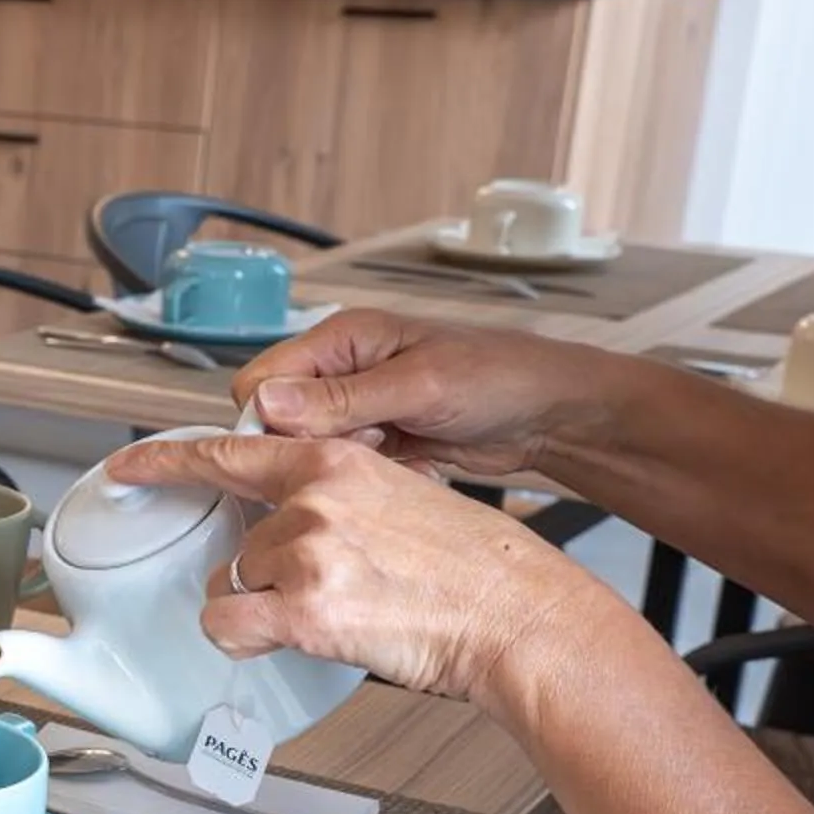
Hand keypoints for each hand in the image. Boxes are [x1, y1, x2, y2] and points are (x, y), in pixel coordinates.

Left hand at [104, 434, 613, 703]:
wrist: (518, 614)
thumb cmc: (472, 567)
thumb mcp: (400, 495)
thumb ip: (333, 495)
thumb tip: (283, 517)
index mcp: (335, 461)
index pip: (228, 452)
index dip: (165, 461)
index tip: (126, 464)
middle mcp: (313, 498)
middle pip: (239, 543)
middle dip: (271, 573)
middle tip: (339, 587)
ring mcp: (306, 552)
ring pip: (232, 586)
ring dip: (270, 607)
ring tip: (342, 609)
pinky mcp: (304, 609)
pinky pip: (228, 624)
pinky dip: (248, 638)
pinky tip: (299, 635)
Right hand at [226, 312, 632, 477]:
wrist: (553, 414)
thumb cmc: (502, 378)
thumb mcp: (419, 386)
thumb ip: (341, 398)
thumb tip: (267, 401)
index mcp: (342, 338)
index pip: (260, 380)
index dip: (269, 418)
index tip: (305, 444)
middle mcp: (341, 369)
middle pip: (278, 418)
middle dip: (310, 443)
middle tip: (365, 445)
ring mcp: (357, 407)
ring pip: (307, 447)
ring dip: (341, 461)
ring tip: (393, 453)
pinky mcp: (376, 440)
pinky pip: (340, 466)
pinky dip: (364, 475)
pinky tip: (405, 467)